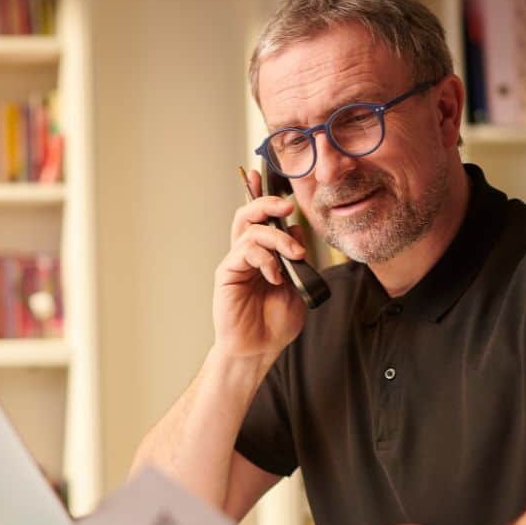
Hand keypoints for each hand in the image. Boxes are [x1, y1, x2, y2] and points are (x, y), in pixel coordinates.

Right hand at [213, 169, 308, 358]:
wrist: (259, 349)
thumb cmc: (275, 323)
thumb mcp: (298, 285)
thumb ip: (296, 259)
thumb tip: (297, 231)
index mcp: (263, 255)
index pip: (260, 218)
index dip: (260, 195)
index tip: (263, 175)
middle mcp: (246, 254)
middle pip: (249, 215)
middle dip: (267, 203)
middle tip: (287, 206)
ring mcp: (236, 262)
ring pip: (251, 230)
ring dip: (278, 238)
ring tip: (294, 256)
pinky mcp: (228, 273)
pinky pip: (245, 251)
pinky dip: (266, 260)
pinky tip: (276, 277)